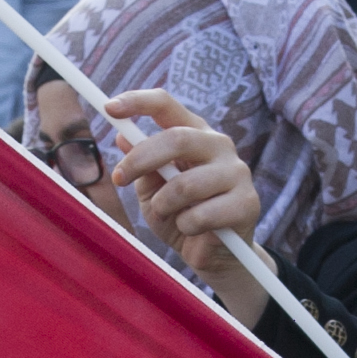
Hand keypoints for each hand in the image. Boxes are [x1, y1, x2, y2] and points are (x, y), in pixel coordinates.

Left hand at [101, 88, 267, 315]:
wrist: (214, 255)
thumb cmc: (182, 216)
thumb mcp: (152, 189)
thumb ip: (141, 164)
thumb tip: (121, 137)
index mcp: (195, 133)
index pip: (167, 105)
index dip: (138, 102)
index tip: (109, 108)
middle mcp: (219, 145)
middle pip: (176, 138)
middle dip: (140, 159)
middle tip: (120, 179)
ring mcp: (237, 173)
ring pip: (184, 185)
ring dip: (163, 205)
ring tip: (169, 215)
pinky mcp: (247, 203)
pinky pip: (200, 215)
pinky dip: (186, 227)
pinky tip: (195, 231)